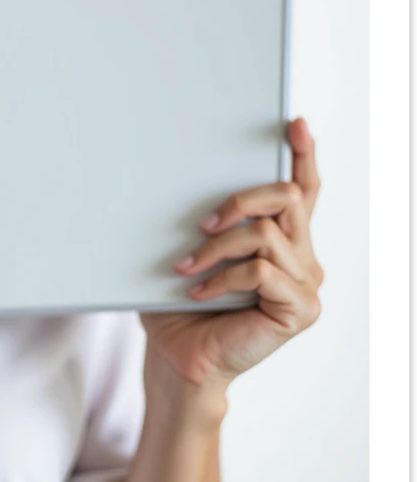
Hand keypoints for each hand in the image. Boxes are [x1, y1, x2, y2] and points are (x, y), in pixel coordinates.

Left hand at [140, 117, 324, 394]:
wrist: (179, 358)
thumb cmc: (180, 306)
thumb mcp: (189, 252)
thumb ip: (202, 222)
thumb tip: (177, 176)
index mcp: (281, 240)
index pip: (301, 190)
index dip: (302, 155)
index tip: (293, 123)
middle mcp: (301, 258)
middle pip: (289, 198)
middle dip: (242, 199)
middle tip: (203, 221)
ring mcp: (304, 284)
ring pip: (266, 234)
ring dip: (217, 247)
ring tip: (185, 267)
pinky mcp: (298, 309)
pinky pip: (261, 271)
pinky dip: (222, 277)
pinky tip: (198, 291)